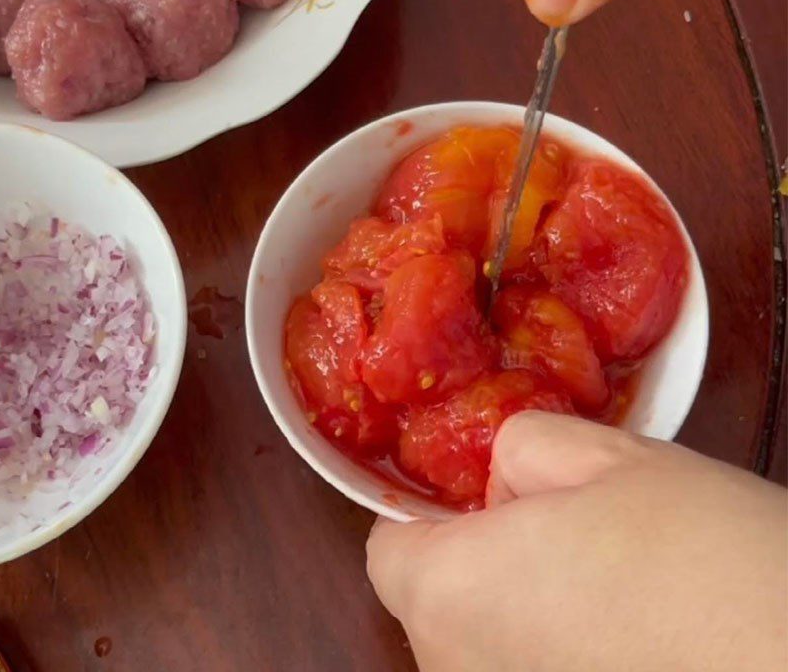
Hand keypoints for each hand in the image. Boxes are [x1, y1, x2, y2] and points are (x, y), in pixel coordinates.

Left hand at [367, 412, 786, 671]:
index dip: (431, 512)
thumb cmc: (704, 560)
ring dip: (521, 613)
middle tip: (562, 529)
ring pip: (483, 648)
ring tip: (605, 584)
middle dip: (481, 558)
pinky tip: (626, 638)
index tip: (486, 496)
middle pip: (435, 601)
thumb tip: (503, 469)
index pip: (391, 546)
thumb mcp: (611, 459)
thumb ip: (527, 445)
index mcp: (449, 593)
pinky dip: (555, 657)